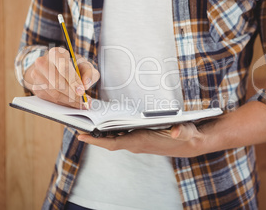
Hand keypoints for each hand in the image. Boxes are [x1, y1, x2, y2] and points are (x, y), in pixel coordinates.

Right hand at [24, 47, 99, 108]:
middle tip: (84, 101)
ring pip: (53, 92)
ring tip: (81, 104)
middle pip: (57, 82)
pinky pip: (50, 98)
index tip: (81, 91)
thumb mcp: (84, 65)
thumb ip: (89, 72)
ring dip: (69, 101)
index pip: (64, 67)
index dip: (73, 81)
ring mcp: (37, 75)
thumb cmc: (73, 66)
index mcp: (56, 53)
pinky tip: (72, 103)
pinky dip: (62, 103)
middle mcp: (43, 62)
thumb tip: (86, 83)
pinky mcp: (35, 87)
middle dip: (72, 94)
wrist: (56, 68)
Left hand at [77, 123, 207, 156]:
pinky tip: (104, 123)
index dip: (97, 140)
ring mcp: (137, 142)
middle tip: (75, 125)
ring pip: (113, 139)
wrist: (191, 143)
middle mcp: (136, 143)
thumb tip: (175, 131)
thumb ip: (180, 131)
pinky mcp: (139, 139)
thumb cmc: (185, 136)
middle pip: (108, 141)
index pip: (114, 143)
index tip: (81, 136)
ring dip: (99, 133)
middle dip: (91, 135)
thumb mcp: (184, 131)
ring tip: (84, 123)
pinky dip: (109, 131)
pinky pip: (119, 136)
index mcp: (142, 141)